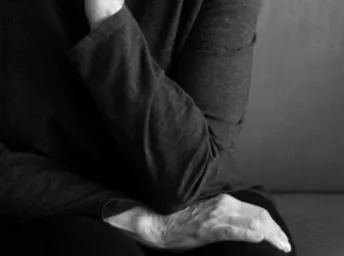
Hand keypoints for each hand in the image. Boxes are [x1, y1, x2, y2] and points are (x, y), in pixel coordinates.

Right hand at [147, 194, 291, 251]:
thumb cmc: (180, 217)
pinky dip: (250, 232)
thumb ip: (223, 213)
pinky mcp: (210, 228)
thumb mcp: (206, 211)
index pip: (256, 210)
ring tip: (282, 245)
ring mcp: (218, 216)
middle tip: (286, 244)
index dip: (272, 223)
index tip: (281, 235)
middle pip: (259, 215)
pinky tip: (260, 236)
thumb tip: (241, 220)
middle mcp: (224, 205)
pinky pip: (235, 230)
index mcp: (224, 200)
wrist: (159, 224)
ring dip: (270, 234)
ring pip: (252, 221)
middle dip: (276, 230)